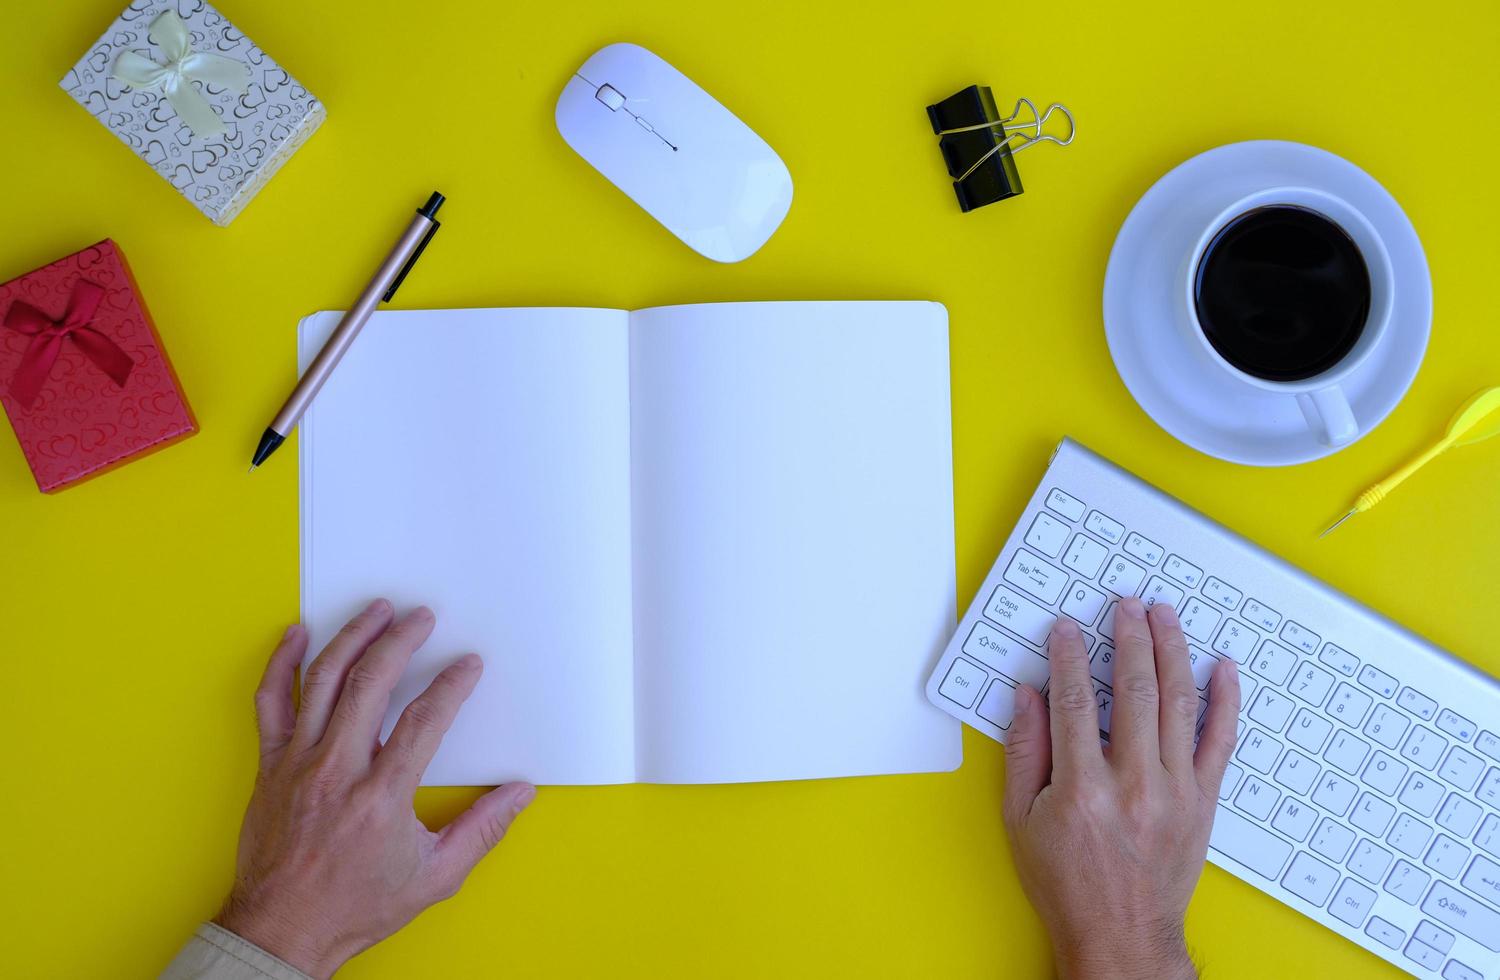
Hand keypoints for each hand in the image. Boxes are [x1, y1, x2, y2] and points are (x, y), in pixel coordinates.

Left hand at [215, 600, 535, 977]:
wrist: (282, 930)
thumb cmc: (354, 906)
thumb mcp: (434, 878)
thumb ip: (481, 830)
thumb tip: (520, 793)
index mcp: (381, 797)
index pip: (423, 721)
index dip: (450, 686)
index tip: (468, 665)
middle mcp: (337, 770)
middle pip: (369, 684)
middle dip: (401, 642)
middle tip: (422, 618)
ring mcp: (298, 763)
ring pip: (322, 682)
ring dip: (351, 638)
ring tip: (375, 611)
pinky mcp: (271, 765)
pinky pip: (270, 703)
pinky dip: (281, 664)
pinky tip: (296, 635)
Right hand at [1001, 598, 1240, 979]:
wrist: (1121, 937)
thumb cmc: (1067, 884)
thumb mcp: (1020, 821)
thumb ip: (1024, 752)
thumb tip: (1029, 696)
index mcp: (1082, 789)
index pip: (1076, 700)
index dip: (1070, 656)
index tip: (1067, 630)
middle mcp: (1133, 785)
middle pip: (1134, 691)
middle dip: (1128, 638)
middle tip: (1125, 606)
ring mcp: (1175, 792)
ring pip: (1179, 704)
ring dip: (1172, 652)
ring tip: (1165, 617)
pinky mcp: (1203, 802)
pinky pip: (1222, 741)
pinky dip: (1226, 701)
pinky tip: (1222, 669)